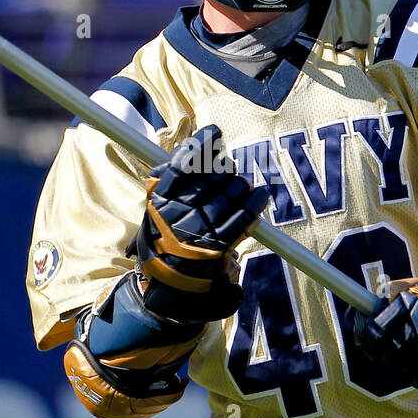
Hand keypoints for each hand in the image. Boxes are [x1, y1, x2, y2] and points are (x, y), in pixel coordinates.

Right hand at [132, 124, 270, 322]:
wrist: (169, 284)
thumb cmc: (165, 239)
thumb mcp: (156, 208)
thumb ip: (170, 177)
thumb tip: (198, 146)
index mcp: (159, 198)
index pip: (183, 162)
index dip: (202, 144)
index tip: (215, 133)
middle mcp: (178, 211)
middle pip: (214, 173)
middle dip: (225, 170)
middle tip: (228, 175)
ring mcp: (199, 228)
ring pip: (231, 191)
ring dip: (241, 186)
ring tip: (242, 189)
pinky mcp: (219, 246)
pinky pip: (244, 215)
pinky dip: (256, 202)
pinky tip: (261, 194)